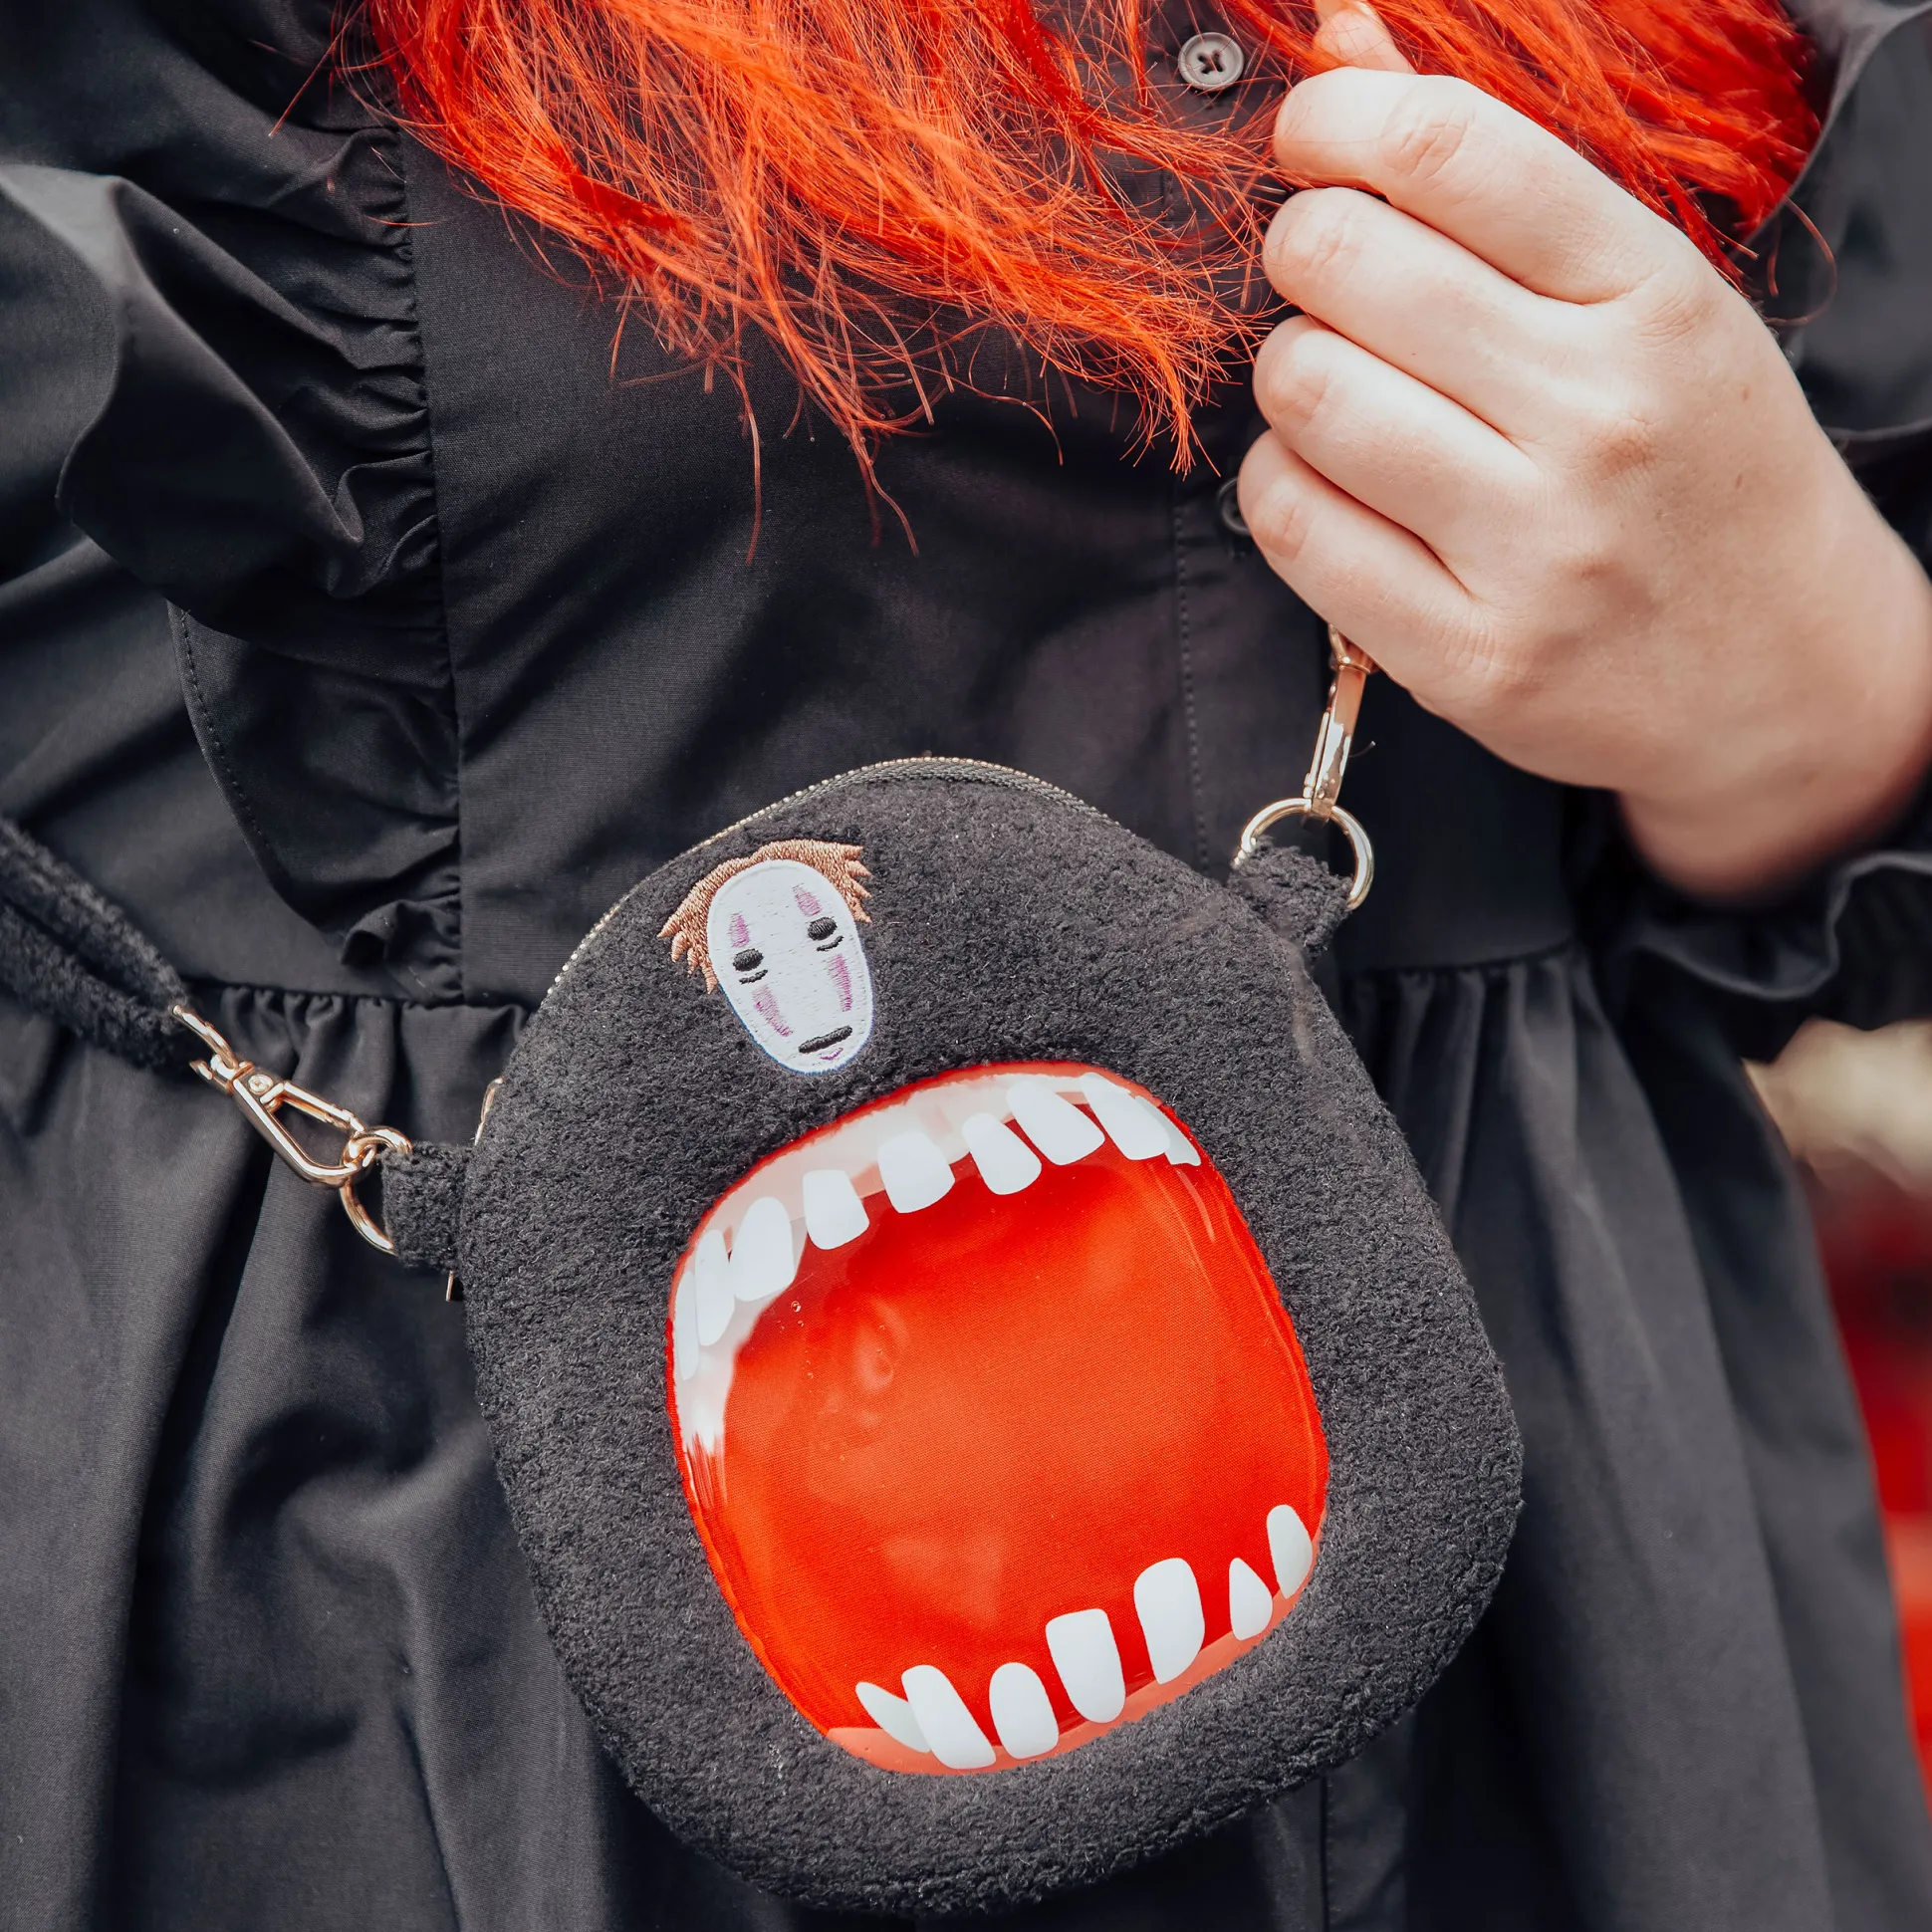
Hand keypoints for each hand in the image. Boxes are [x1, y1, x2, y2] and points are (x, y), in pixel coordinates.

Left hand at [1237, 14, 1931, 898]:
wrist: (1784, 675)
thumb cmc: (1701, 470)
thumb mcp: (1647, 303)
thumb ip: (1497, 182)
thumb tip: (1345, 44)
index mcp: (1655, 301)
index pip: (1450, 151)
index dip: (1338, 121)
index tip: (1312, 137)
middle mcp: (1597, 418)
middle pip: (1344, 268)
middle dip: (1301, 253)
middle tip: (1326, 280)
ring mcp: (1532, 548)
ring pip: (1304, 395)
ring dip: (1291, 375)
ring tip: (1339, 392)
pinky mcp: (1468, 656)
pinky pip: (1295, 526)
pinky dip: (1281, 486)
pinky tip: (1330, 481)